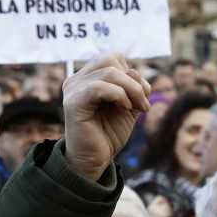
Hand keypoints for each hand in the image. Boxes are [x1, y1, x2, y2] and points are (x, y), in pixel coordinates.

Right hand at [62, 55, 150, 181]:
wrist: (95, 159)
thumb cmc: (110, 132)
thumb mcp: (129, 104)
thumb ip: (133, 86)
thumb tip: (136, 72)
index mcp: (87, 77)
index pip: (113, 57)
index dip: (132, 73)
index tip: (142, 96)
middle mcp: (77, 79)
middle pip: (110, 60)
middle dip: (134, 81)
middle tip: (143, 104)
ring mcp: (73, 89)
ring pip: (108, 72)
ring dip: (131, 89)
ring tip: (138, 108)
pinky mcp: (73, 103)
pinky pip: (98, 87)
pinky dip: (118, 95)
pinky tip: (125, 108)